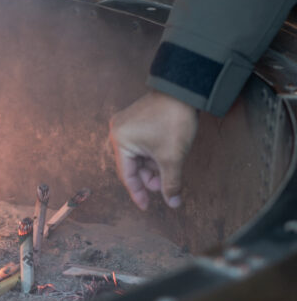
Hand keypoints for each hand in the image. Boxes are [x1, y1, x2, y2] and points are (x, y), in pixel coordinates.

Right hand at [109, 90, 197, 209]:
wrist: (182, 93)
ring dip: (151, 167)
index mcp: (120, 141)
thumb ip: (170, 183)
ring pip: (137, 156)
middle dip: (148, 178)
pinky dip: (151, 154)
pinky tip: (164, 159)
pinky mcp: (134, 120)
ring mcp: (125, 124)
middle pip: (131, 165)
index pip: (127, 175)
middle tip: (165, 187)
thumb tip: (174, 204)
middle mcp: (117, 132)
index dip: (138, 193)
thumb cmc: (173, 122)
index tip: (146, 207)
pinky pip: (139, 144)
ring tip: (168, 172)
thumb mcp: (172, 158)